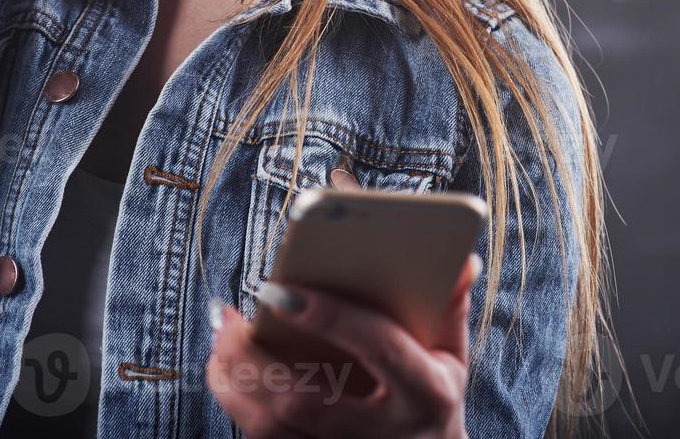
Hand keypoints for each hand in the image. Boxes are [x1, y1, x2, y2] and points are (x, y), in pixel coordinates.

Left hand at [207, 252, 482, 438]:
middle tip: (227, 319)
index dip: (330, 316)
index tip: (281, 288)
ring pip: (273, 429)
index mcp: (425, 391)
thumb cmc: (434, 401)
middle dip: (253, 358)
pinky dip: (238, 407)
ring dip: (233, 383)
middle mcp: (384, 432)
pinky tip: (227, 374)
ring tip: (220, 341)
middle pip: (303, 399)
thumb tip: (459, 257)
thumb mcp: (452, 356)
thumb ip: (447, 304)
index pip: (377, 346)